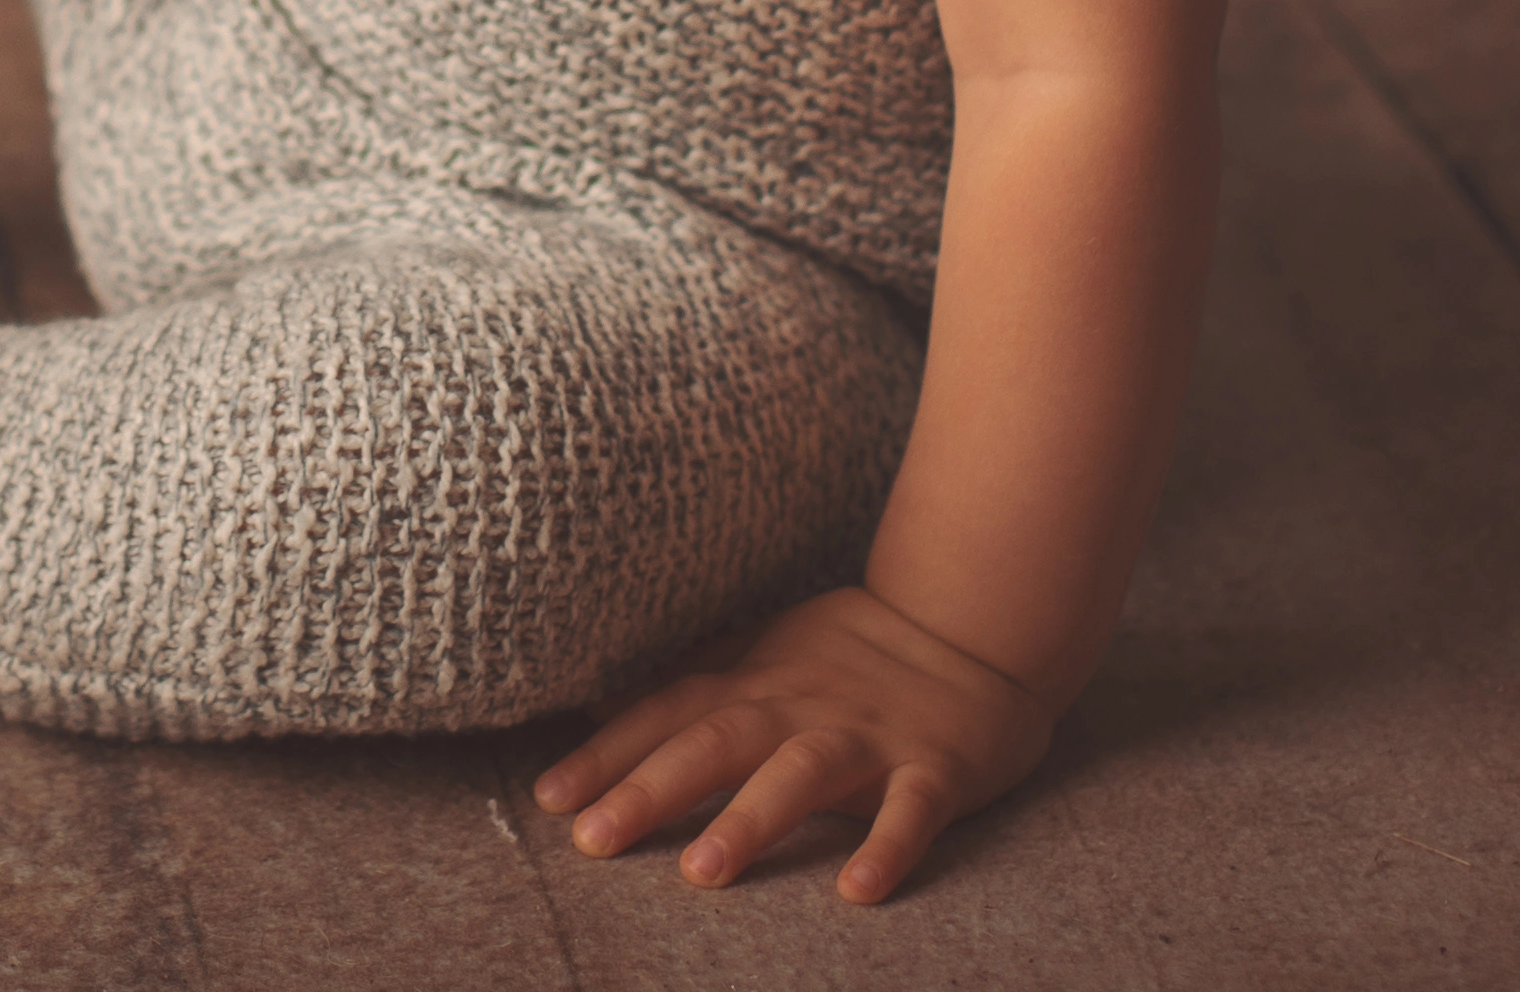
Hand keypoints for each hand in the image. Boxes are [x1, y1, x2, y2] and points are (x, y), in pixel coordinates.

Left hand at [532, 581, 1058, 903]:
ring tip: (702, 871)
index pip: (667, 715)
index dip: (606, 755)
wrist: (971, 627)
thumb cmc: (851, 651)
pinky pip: (911, 812)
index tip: (548, 800)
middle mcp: (800, 707)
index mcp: (755, 684)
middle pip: (716, 743)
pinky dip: (886, 848)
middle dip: (651, 791)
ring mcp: (868, 738)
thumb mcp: (762, 653)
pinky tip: (856, 891)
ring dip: (750, 820)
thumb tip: (597, 709)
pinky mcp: (935, 768)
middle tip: (593, 840)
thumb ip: (690, 683)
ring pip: (802, 774)